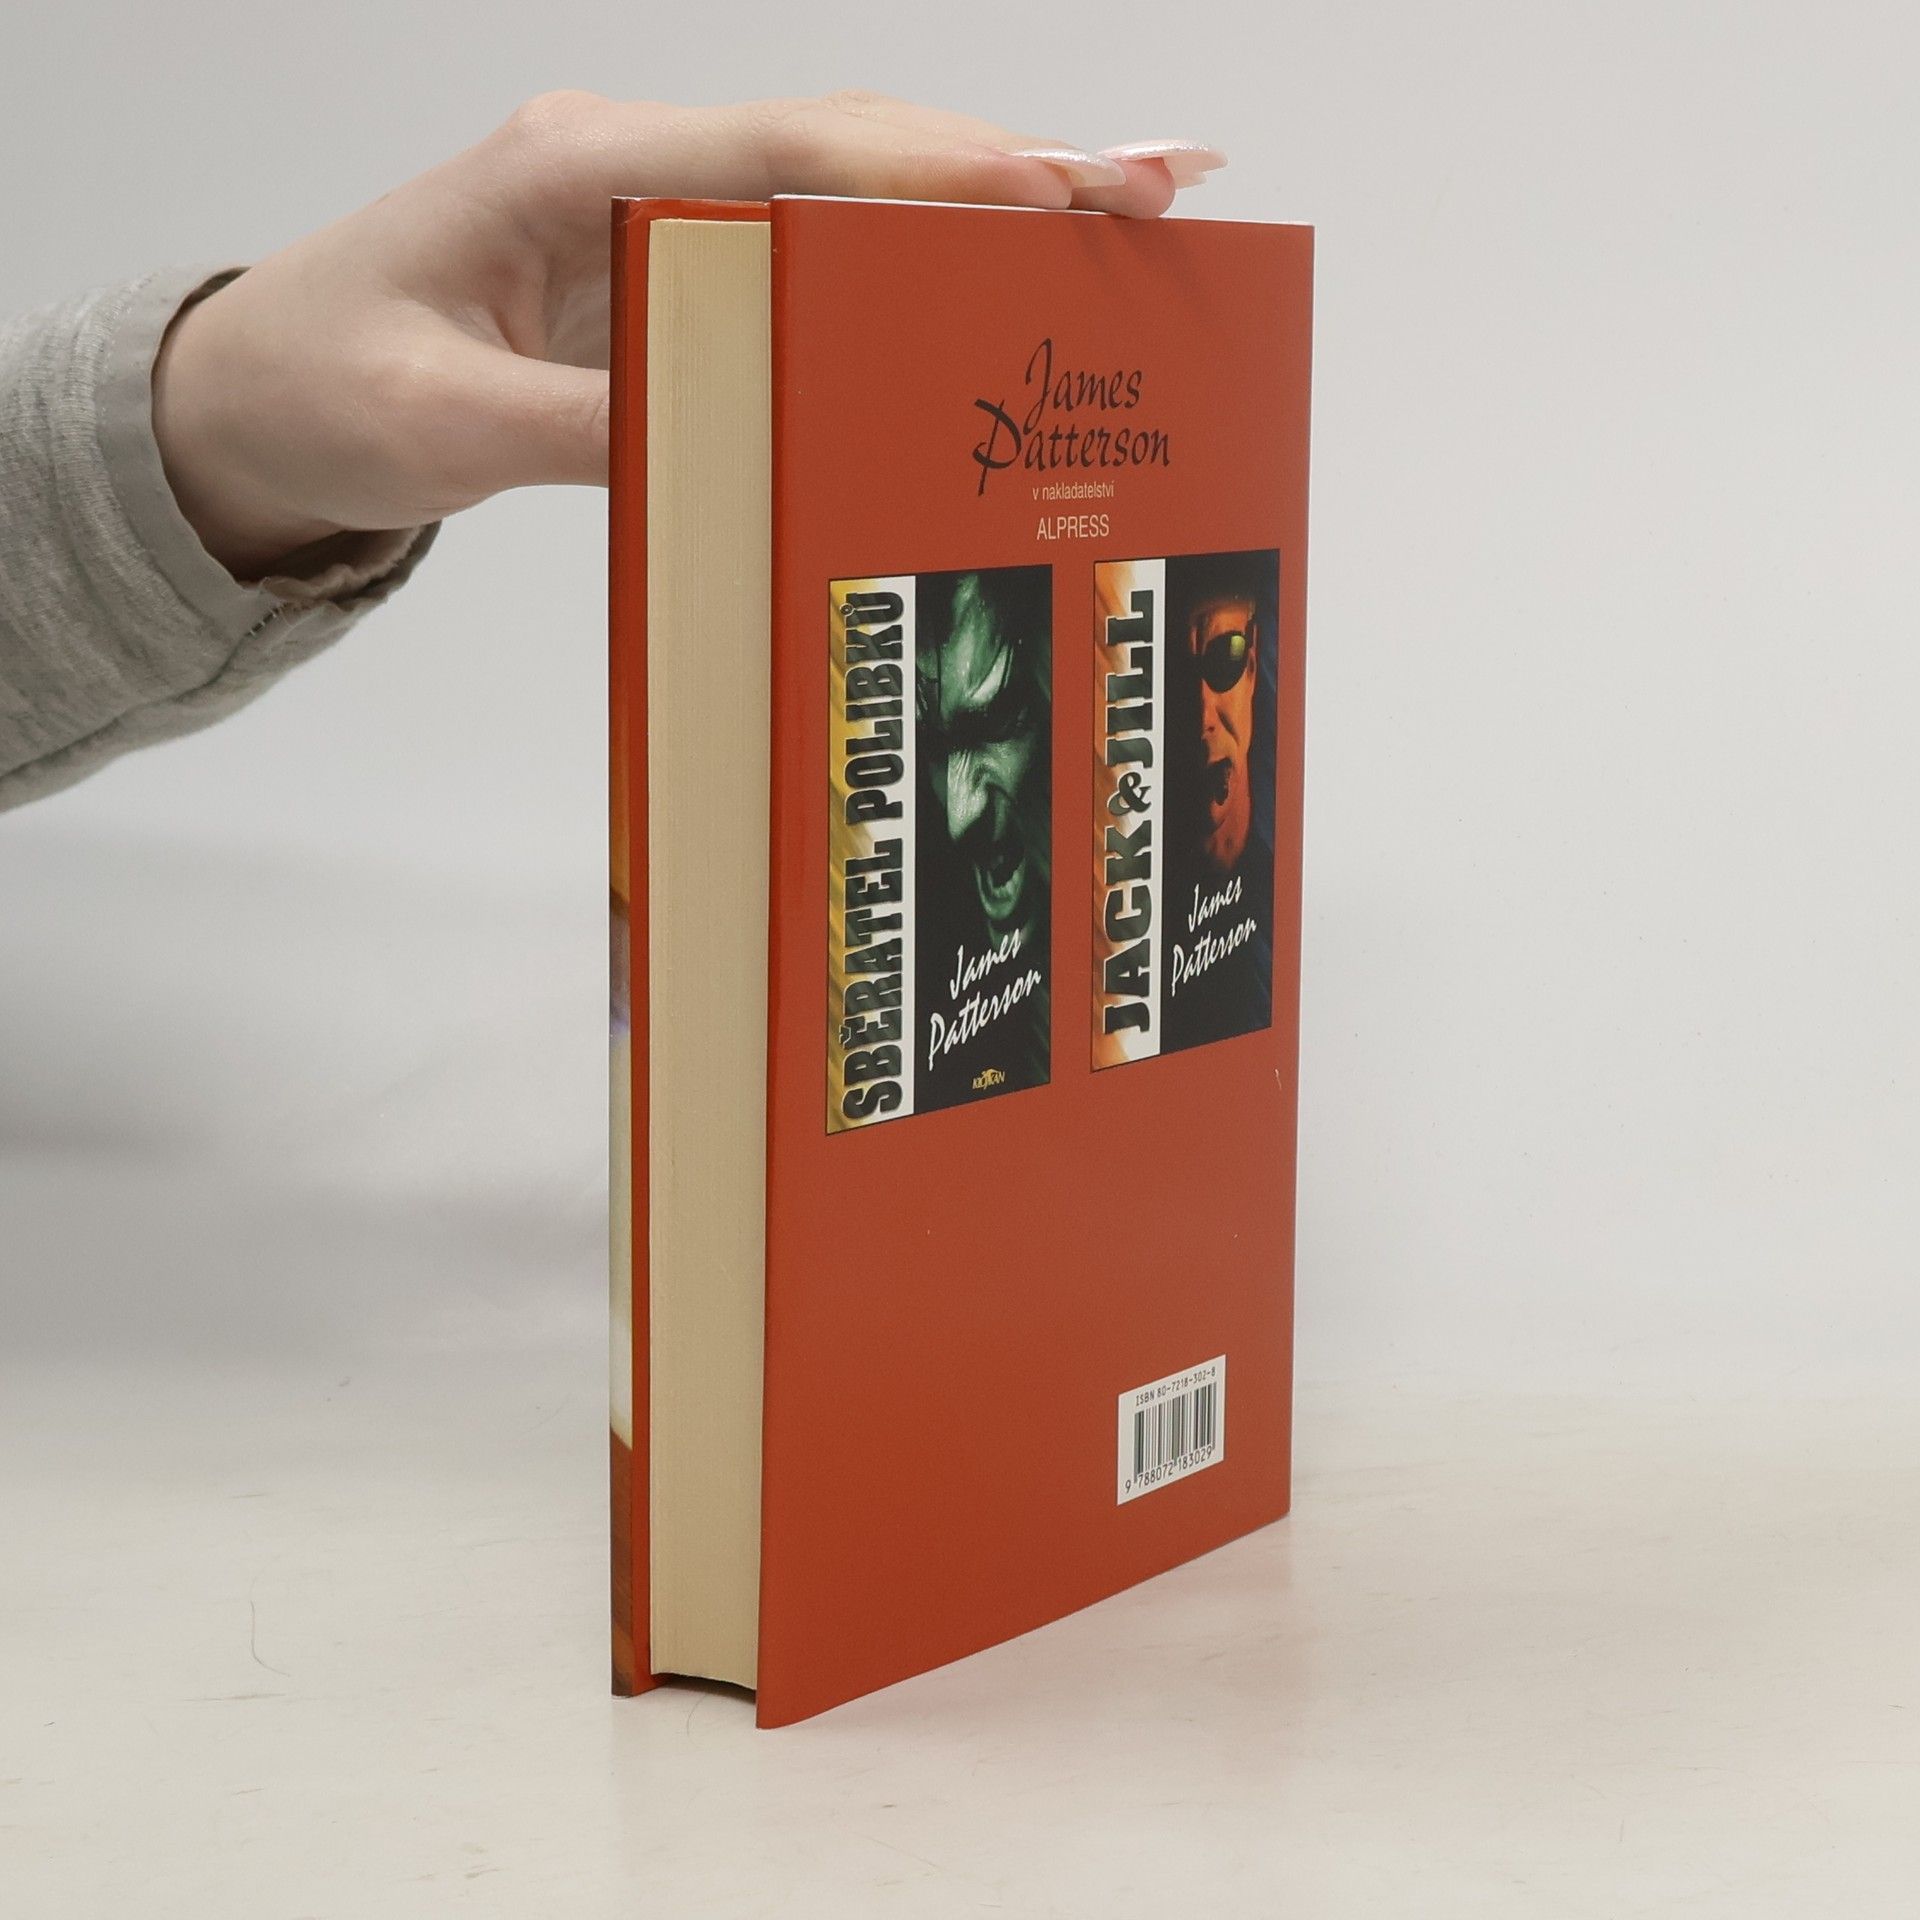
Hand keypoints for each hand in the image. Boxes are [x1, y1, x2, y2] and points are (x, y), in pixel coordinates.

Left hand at [150, 91, 1224, 578]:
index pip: (787, 152)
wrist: (252, 403)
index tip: (1057, 187)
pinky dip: (907, 252)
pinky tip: (987, 268)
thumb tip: (746, 429)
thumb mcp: (444, 426)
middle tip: (1162, 184)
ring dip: (978, 195)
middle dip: (1004, 162)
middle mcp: (628, 168)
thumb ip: (589, 426)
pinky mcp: (658, 267)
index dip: (930, 170)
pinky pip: (804, 244)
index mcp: (576, 172)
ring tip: (1120, 215)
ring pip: (841, 183)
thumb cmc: (324, 394)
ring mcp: (649, 211)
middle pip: (846, 146)